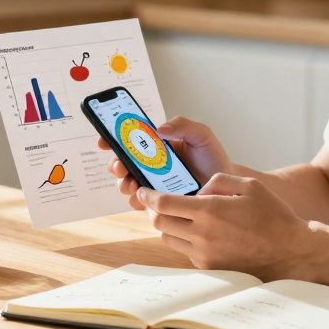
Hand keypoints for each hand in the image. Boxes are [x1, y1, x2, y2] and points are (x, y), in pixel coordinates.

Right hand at [96, 116, 234, 210]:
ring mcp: (152, 184)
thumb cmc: (212, 158)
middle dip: (116, 165)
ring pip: (127, 185)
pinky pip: (141, 203)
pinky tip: (146, 198)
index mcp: (156, 145)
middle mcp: (149, 165)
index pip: (128, 140)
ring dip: (124, 184)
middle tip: (120, 167)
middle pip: (121, 164)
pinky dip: (138, 201)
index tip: (104, 142)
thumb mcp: (201, 135)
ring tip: (133, 184)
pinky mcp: (158, 202)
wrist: (225, 186)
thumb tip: (159, 128)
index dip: (111, 139)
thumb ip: (182, 125)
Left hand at [135, 173, 312, 279]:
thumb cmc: (273, 215)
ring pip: (169, 239)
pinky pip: (186, 251)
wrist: (290, 252)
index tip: (142, 190)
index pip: (164, 203)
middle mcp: (202, 234)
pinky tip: (201, 232)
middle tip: (161, 202)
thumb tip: (198, 190)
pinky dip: (186, 240)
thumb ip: (218, 180)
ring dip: (170, 226)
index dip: (148, 196)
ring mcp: (204, 254)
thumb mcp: (249, 185)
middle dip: (156, 210)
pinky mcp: (209, 268)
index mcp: (210, 210)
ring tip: (182, 217)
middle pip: (160, 222)